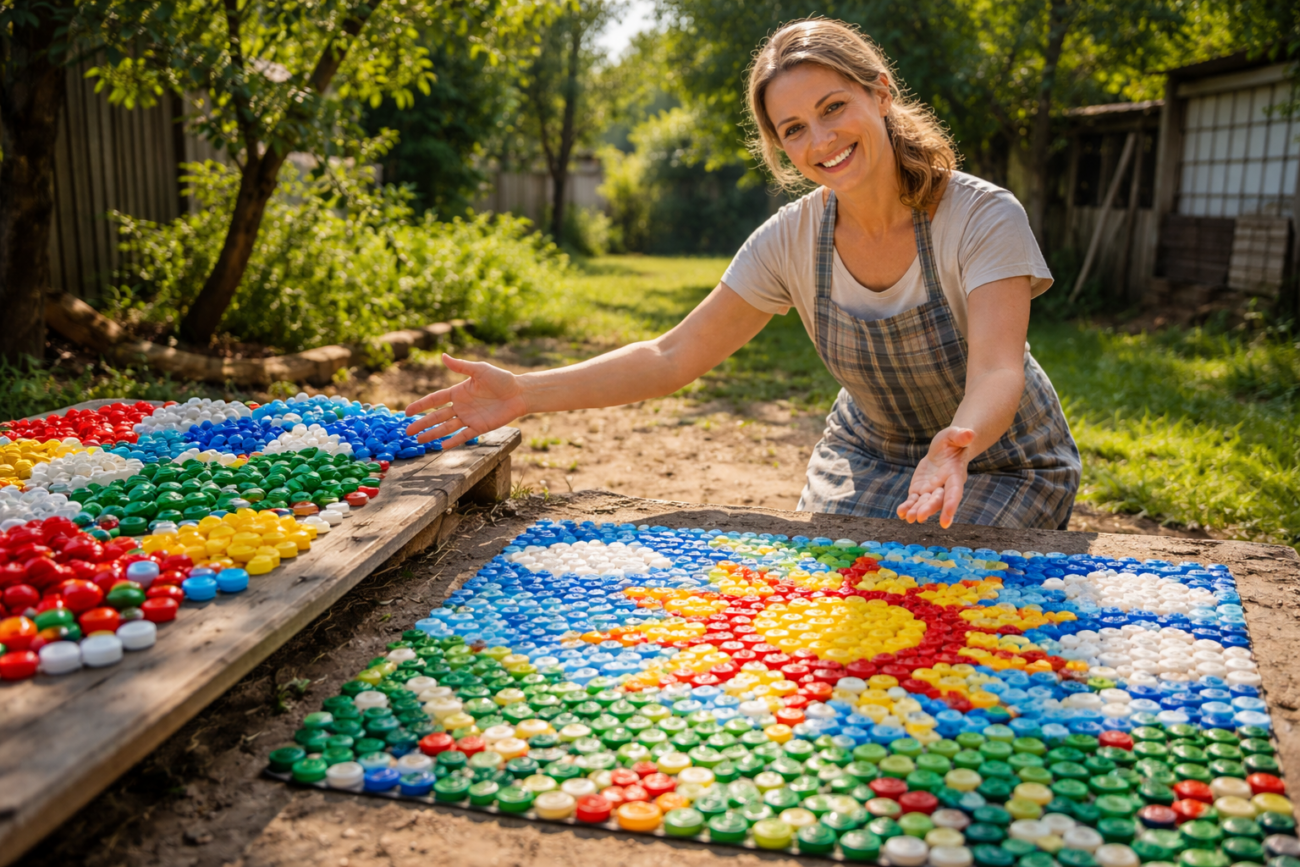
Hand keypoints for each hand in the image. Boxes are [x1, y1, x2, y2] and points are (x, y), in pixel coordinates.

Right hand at [404, 354, 526, 449]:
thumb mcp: (480, 370)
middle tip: (407, 431)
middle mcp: (461, 406)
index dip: (421, 405)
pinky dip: (453, 441)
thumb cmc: (501, 379)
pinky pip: (463, 436)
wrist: (520, 393)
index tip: (407, 412)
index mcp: (458, 392)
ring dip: (433, 434)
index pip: (435, 400)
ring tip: (419, 440)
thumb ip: (461, 366)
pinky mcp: (480, 427)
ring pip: (447, 428)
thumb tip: (443, 356)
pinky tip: (441, 446)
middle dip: (422, 423)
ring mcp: (469, 418)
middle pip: (437, 416)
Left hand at [896, 426, 975, 528]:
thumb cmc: (952, 442)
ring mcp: (931, 490)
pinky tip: (900, 513)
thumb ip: (960, 436)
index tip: (947, 519)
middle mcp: (944, 487)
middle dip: (929, 509)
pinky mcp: (919, 490)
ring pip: (924, 503)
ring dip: (917, 511)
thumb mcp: (954, 435)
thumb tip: (969, 434)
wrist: (945, 450)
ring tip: (908, 518)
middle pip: (937, 500)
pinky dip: (907, 506)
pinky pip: (913, 500)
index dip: (951, 504)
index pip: (954, 492)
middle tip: (920, 517)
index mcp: (955, 475)